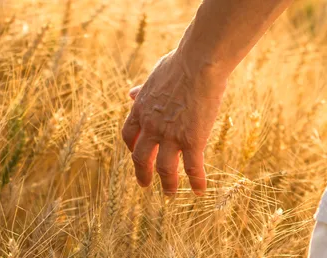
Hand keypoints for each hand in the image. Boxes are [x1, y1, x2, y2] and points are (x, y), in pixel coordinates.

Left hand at [122, 50, 225, 195]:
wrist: (199, 63)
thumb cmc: (179, 63)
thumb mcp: (153, 76)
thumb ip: (142, 90)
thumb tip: (130, 94)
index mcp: (141, 109)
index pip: (128, 135)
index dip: (131, 147)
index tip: (135, 154)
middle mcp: (151, 126)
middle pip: (140, 157)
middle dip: (141, 173)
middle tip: (144, 184)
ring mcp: (170, 135)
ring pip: (164, 168)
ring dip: (167, 184)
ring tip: (169, 194)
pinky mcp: (193, 140)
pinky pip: (193, 167)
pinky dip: (196, 182)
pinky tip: (199, 191)